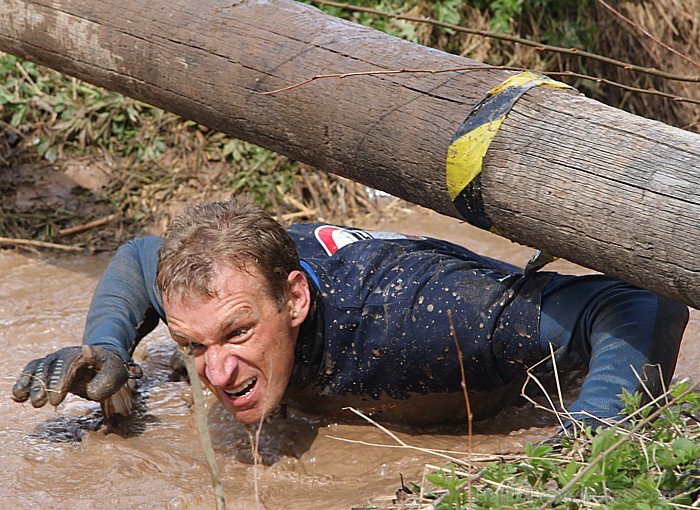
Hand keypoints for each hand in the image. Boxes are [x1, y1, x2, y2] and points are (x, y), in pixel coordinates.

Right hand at [11, 345, 140, 407]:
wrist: (102, 362)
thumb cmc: (109, 369)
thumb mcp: (116, 374)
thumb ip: (107, 382)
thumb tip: (91, 392)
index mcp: (83, 353)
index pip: (68, 363)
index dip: (60, 381)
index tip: (56, 400)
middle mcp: (65, 354)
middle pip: (50, 365)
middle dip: (42, 385)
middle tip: (39, 403)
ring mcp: (55, 360)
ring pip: (38, 367)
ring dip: (30, 383)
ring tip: (22, 399)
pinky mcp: (48, 368)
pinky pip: (33, 371)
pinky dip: (24, 381)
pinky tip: (17, 396)